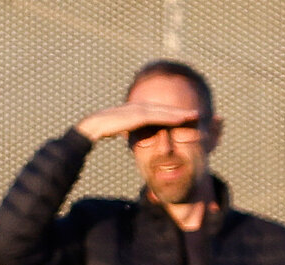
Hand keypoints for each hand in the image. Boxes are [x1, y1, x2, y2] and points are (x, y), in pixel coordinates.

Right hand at [75, 100, 198, 142]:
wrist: (87, 129)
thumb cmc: (99, 131)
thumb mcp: (118, 131)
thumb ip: (127, 131)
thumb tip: (131, 136)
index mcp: (134, 112)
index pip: (157, 113)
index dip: (172, 115)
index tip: (187, 119)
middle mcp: (136, 108)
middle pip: (163, 109)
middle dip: (180, 111)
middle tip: (198, 114)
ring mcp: (135, 110)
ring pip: (162, 111)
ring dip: (179, 113)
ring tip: (195, 116)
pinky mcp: (134, 115)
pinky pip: (156, 116)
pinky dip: (169, 118)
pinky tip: (181, 120)